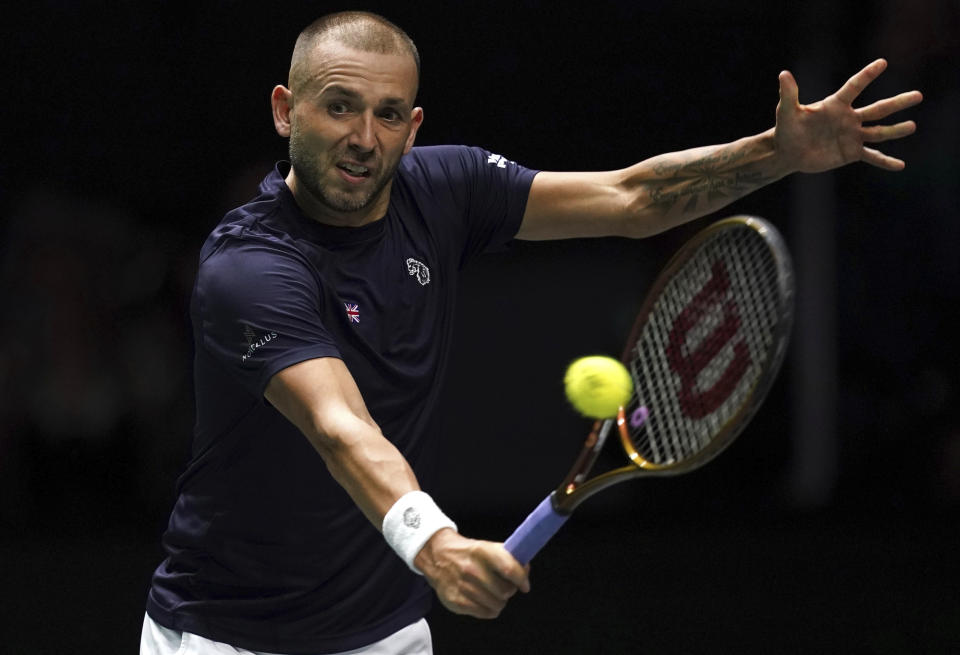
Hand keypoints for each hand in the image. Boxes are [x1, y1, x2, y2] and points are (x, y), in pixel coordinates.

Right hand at [414, 528, 530, 618]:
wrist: (437, 557)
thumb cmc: (468, 554)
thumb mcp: (487, 547)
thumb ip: (508, 558)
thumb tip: (525, 573)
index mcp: (482, 551)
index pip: (509, 568)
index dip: (521, 579)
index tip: (524, 585)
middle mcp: (472, 569)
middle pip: (505, 591)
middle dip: (509, 590)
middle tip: (504, 586)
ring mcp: (463, 587)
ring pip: (497, 604)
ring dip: (499, 601)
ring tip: (492, 593)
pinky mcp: (457, 602)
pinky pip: (486, 613)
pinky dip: (489, 609)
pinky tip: (484, 600)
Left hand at [774, 58, 921, 173]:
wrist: (788, 152)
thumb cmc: (787, 129)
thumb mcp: (787, 112)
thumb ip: (788, 93)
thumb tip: (784, 74)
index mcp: (836, 104)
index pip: (854, 87)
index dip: (867, 75)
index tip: (882, 63)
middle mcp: (849, 118)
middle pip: (878, 109)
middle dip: (897, 103)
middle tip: (918, 96)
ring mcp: (852, 135)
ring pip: (879, 132)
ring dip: (896, 130)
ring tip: (912, 126)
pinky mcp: (851, 152)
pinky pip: (872, 156)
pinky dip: (885, 161)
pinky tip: (900, 165)